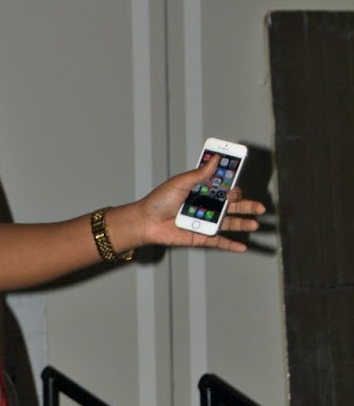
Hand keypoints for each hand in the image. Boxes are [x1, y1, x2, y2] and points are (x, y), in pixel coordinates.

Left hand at [133, 154, 264, 251]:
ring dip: (243, 224)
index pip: (225, 187)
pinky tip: (243, 247)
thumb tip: (216, 158)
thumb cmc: (159, 201)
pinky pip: (218, 241)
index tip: (241, 184)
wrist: (146, 222)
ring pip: (229, 223)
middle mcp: (208, 206)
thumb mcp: (181, 183)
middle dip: (247, 206)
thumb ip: (200, 174)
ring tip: (255, 224)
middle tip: (259, 207)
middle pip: (233, 206)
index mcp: (204, 191)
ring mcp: (206, 222)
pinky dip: (230, 245)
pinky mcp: (201, 237)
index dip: (234, 186)